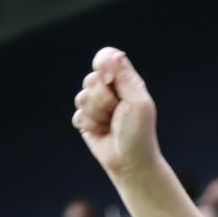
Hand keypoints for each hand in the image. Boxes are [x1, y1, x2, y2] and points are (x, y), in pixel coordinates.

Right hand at [73, 47, 162, 178]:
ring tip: (111, 125)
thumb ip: (125, 77)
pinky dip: (90, 126)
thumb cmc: (139, 133)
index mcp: (125, 82)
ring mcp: (96, 106)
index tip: (108, 78)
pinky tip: (101, 133)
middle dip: (103, 98)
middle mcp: (110, 91)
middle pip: (90, 79)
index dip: (103, 64)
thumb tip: (114, 54)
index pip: (106, 57)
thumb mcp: (137, 102)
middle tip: (117, 112)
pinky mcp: (86, 121)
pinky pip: (78, 116)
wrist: (131, 162)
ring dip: (97, 114)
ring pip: (81, 98)